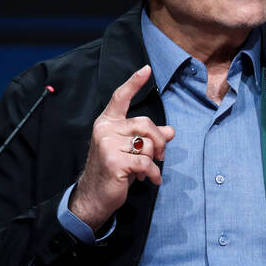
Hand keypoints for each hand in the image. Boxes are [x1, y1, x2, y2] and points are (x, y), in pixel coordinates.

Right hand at [70, 65, 174, 232]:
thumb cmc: (114, 170)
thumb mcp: (131, 150)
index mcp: (107, 122)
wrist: (95, 196)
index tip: (146, 69)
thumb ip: (149, 138)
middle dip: (159, 140)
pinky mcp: (114, 161)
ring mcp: (107, 144)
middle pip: (145, 124)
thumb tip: (170, 131)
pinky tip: (152, 180)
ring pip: (146, 144)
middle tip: (161, 155)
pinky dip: (153, 173)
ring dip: (153, 160)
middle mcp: (105, 129)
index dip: (134, 83)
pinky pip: (145, 162)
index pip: (120, 97)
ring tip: (145, 170)